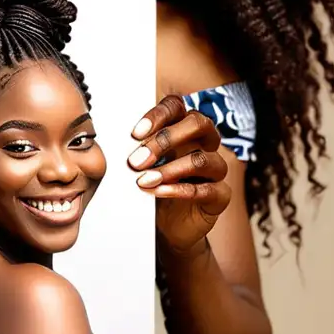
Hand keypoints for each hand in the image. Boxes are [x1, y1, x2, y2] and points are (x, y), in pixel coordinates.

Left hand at [127, 95, 231, 255]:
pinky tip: (160, 192)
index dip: (158, 115)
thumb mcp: (141, 165)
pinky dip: (180, 190)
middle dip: (165, 139)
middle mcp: (204, 142)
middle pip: (198, 123)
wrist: (164, 226)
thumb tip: (113, 140)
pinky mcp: (220, 195)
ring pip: (202, 159)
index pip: (176, 106)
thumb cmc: (151, 186)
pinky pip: (208, 189)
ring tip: (144, 181)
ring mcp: (215, 168)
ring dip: (170, 169)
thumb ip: (135, 149)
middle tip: (136, 160)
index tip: (135, 133)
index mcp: (183, 127)